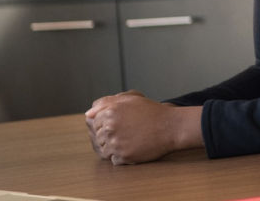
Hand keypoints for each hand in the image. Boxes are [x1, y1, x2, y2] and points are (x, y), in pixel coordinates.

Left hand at [84, 90, 202, 164]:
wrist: (171, 127)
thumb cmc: (152, 112)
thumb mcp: (130, 100)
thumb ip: (105, 103)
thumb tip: (88, 114)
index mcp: (109, 112)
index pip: (93, 122)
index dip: (105, 123)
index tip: (119, 123)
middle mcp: (110, 128)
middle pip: (98, 137)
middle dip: (109, 135)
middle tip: (126, 132)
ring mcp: (116, 143)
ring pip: (104, 149)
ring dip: (114, 147)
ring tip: (129, 140)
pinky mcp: (124, 156)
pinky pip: (114, 160)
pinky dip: (121, 156)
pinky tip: (133, 147)